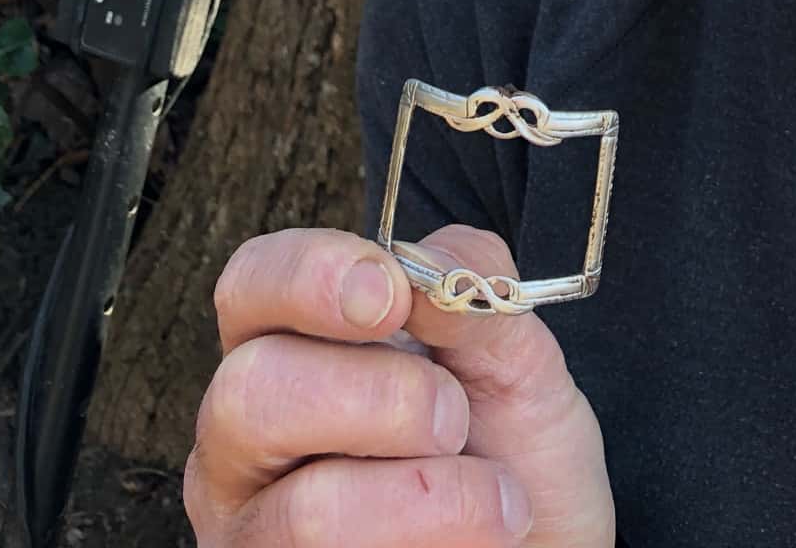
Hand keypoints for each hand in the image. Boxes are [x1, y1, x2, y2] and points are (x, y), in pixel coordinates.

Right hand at [185, 224, 614, 545]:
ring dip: (427, 495)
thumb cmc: (510, 445)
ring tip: (495, 497)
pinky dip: (430, 544)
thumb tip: (420, 278)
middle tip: (454, 418)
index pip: (252, 282)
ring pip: (306, 508)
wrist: (545, 547)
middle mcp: (250, 433)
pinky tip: (470, 539)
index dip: (309, 275)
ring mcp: (257, 526)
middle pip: (251, 389)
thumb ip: (470, 287)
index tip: (392, 296)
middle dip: (379, 396)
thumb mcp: (513, 347)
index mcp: (294, 343)